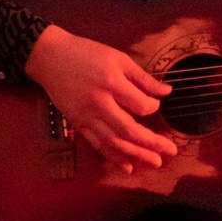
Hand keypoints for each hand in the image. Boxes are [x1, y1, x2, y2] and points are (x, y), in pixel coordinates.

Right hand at [25, 24, 176, 175]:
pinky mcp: (77, 124)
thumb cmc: (86, 53)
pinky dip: (113, 157)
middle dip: (151, 142)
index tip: (157, 105)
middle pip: (128, 130)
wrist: (51, 58)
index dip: (153, 108)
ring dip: (136, 155)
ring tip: (155, 162)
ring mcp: (86, 117)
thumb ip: (142, 77)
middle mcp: (98, 103)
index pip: (139, 105)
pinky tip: (128, 167)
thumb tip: (167, 92)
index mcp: (110, 83)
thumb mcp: (118, 58)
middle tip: (170, 151)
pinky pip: (97, 145)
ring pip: (114, 142)